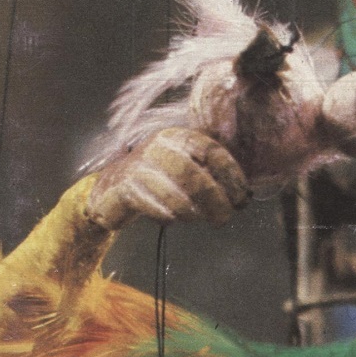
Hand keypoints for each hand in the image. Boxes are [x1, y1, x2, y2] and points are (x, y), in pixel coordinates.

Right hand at [84, 127, 249, 231]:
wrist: (110, 190)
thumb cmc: (159, 182)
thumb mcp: (186, 168)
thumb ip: (211, 175)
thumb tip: (244, 196)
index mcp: (179, 137)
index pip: (212, 151)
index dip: (232, 176)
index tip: (243, 197)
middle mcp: (158, 146)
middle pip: (194, 174)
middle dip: (215, 199)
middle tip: (225, 217)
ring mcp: (138, 166)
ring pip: (174, 192)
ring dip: (193, 211)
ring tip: (201, 219)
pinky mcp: (122, 188)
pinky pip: (153, 206)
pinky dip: (168, 215)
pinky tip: (174, 219)